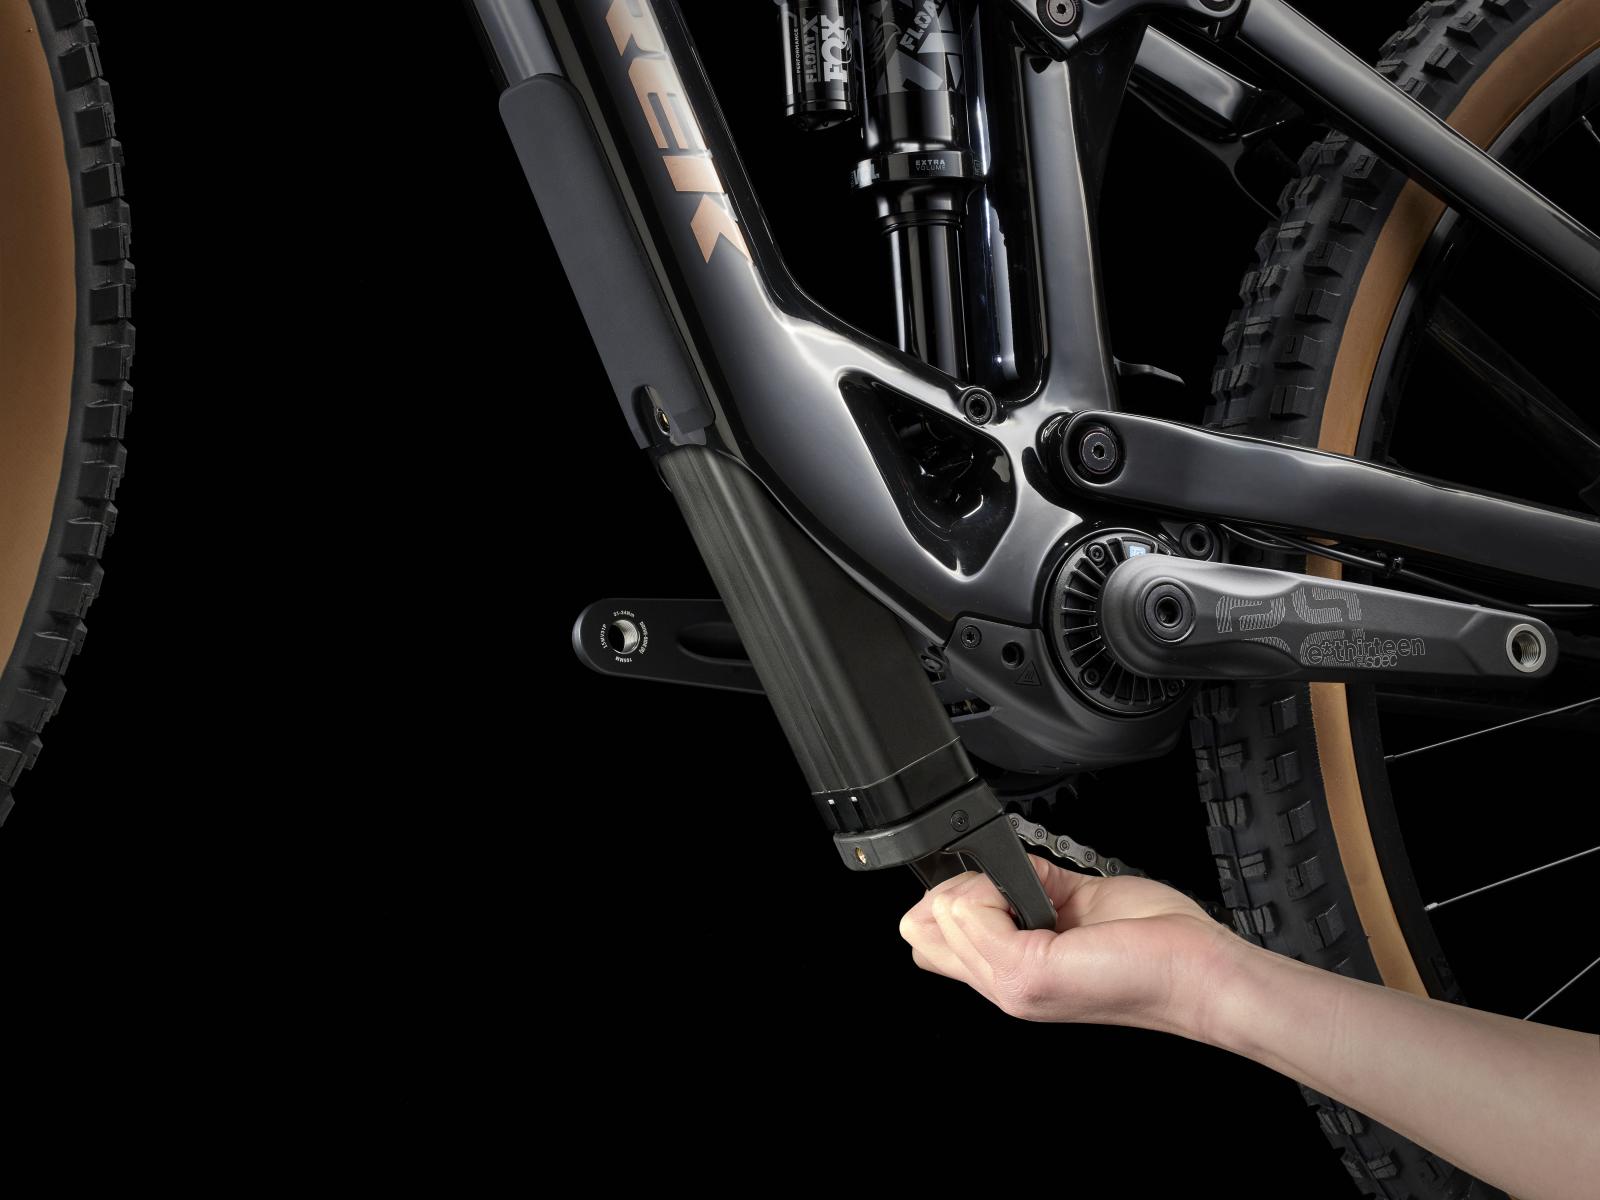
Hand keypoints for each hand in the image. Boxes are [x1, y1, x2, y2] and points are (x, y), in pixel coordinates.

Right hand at [898, 854, 1243, 1033]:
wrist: (1197, 969)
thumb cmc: (1154, 945)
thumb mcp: (1075, 904)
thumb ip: (1027, 887)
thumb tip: (996, 862)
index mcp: (1012, 974)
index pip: (929, 945)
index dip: (945, 903)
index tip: (987, 885)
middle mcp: (1005, 988)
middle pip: (921, 935)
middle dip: (952, 891)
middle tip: (1009, 890)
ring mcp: (1012, 986)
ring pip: (943, 914)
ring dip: (979, 884)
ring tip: (1036, 894)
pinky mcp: (1027, 972)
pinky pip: (970, 910)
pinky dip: (994, 885)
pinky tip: (1039, 897)